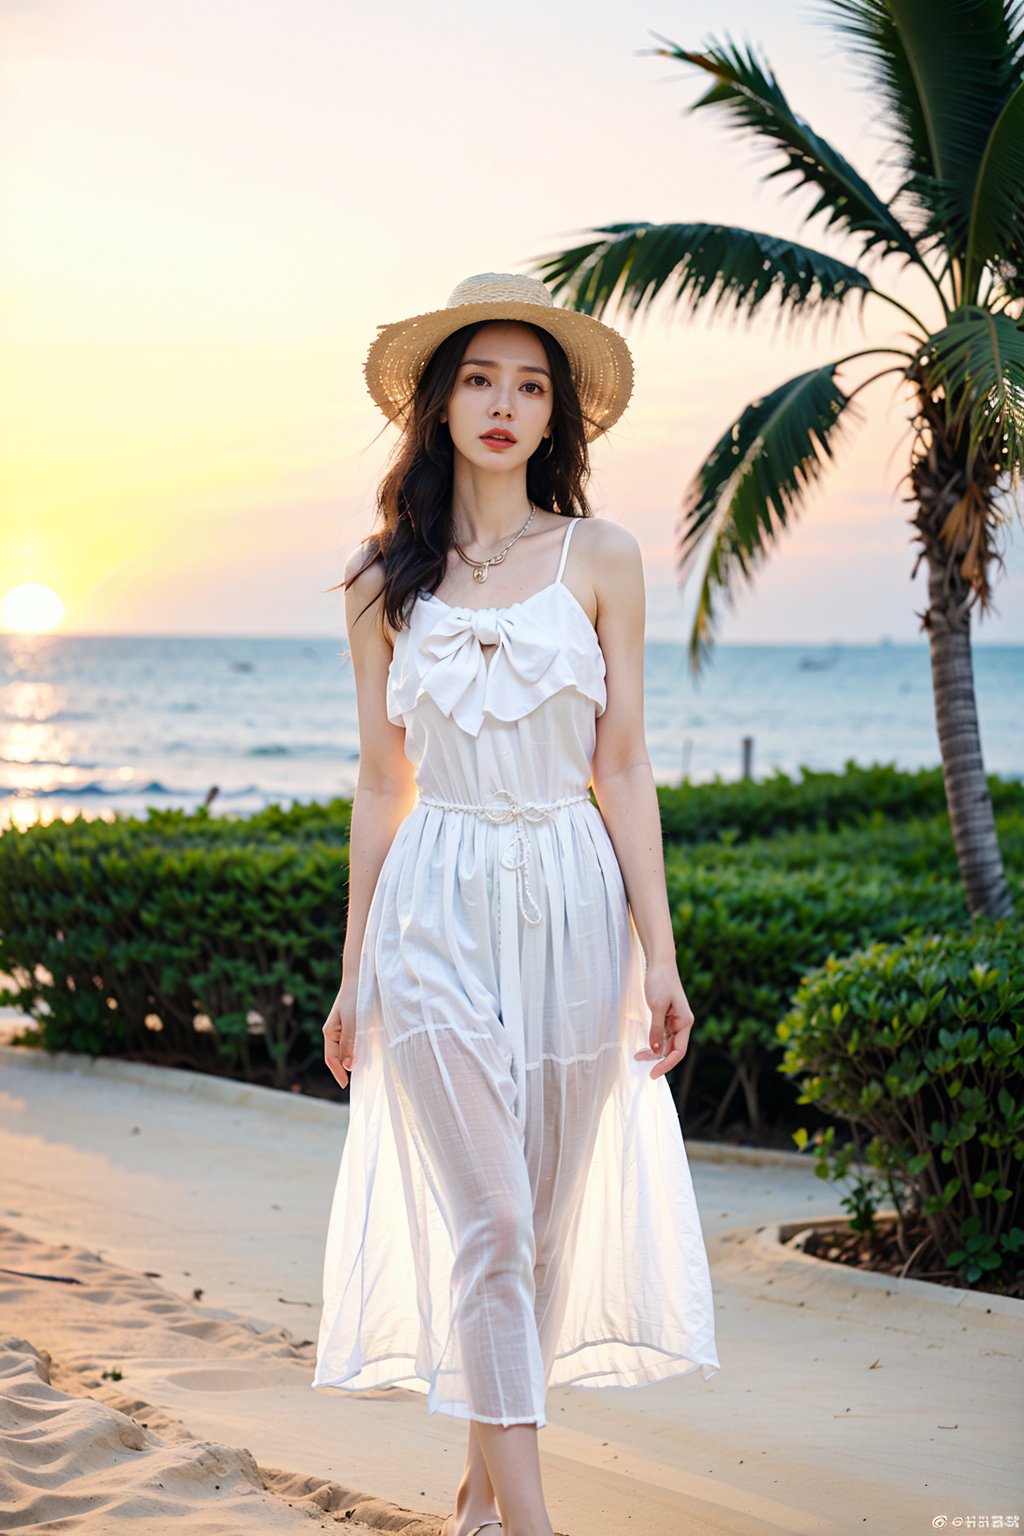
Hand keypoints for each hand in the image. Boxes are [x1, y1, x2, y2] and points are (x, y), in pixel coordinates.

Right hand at [323, 976, 357, 1088]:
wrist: (359, 978)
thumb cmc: (354, 998)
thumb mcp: (353, 1022)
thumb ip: (350, 1043)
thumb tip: (348, 1066)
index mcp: (330, 1032)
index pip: (331, 1059)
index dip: (338, 1073)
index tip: (345, 1085)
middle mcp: (334, 1032)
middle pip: (337, 1057)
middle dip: (344, 1069)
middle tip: (356, 1081)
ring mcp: (342, 1029)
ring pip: (346, 1050)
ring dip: (352, 1060)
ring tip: (362, 1071)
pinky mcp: (352, 1025)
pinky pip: (353, 1043)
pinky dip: (358, 1051)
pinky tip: (367, 1055)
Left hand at [633, 958, 694, 1079]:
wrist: (659, 963)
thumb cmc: (660, 981)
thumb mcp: (656, 1006)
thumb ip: (656, 1029)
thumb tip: (656, 1051)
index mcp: (685, 1022)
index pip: (678, 1051)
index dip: (666, 1064)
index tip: (653, 1073)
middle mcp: (682, 1024)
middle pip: (673, 1049)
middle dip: (658, 1059)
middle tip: (641, 1064)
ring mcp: (674, 1021)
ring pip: (666, 1043)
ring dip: (654, 1051)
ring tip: (639, 1055)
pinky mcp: (666, 1017)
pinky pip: (661, 1034)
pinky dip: (653, 1041)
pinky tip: (644, 1045)